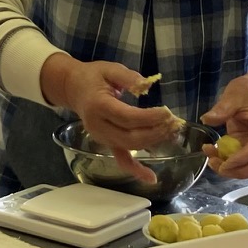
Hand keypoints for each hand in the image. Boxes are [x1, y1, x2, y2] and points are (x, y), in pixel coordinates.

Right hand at [39, 54, 178, 181]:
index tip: (167, 112)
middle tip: (173, 122)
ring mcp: (102, 138)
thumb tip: (146, 85)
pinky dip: (136, 170)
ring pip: (130, 147)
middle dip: (155, 132)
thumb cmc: (93, 76)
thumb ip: (128, 77)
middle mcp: (98, 126)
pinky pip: (121, 160)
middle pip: (130, 136)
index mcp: (98, 106)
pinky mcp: (106, 143)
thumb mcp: (110, 69)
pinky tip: (152, 178)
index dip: (149, 118)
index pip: (127, 117)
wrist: (74, 88)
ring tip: (171, 131)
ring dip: (152, 142)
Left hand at [202, 73, 247, 178]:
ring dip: (233, 170)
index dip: (242, 158)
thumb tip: (207, 120)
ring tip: (212, 160)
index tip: (224, 163)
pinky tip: (213, 152)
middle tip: (219, 167)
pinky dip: (227, 162)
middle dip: (240, 172)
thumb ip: (222, 108)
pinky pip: (241, 161)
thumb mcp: (234, 95)